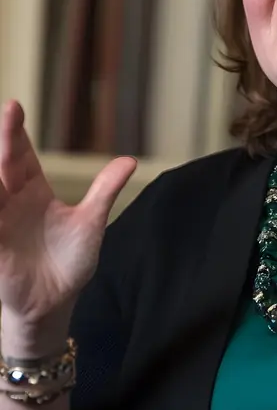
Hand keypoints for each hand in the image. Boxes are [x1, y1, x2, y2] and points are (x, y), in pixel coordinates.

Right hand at [0, 100, 136, 347]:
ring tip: (0, 148)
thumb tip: (130, 160)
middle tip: (9, 110)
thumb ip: (105, 190)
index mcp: (33, 191)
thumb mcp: (91, 222)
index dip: (16, 133)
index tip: (14, 106)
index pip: (21, 155)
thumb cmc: (71, 263)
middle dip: (5, 138)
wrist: (55, 303)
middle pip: (3, 163)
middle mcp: (11, 201)